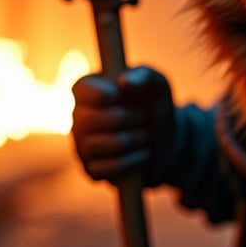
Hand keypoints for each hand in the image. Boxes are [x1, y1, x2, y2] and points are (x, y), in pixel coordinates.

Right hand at [71, 66, 175, 185]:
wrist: (167, 142)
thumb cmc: (154, 107)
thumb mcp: (157, 86)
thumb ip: (144, 77)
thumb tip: (124, 82)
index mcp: (87, 89)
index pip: (84, 90)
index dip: (110, 95)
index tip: (128, 97)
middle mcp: (78, 116)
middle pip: (88, 120)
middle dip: (125, 120)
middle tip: (142, 118)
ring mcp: (81, 144)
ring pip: (95, 146)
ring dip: (132, 141)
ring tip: (145, 136)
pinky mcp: (91, 169)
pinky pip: (103, 169)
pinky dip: (131, 162)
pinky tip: (143, 154)